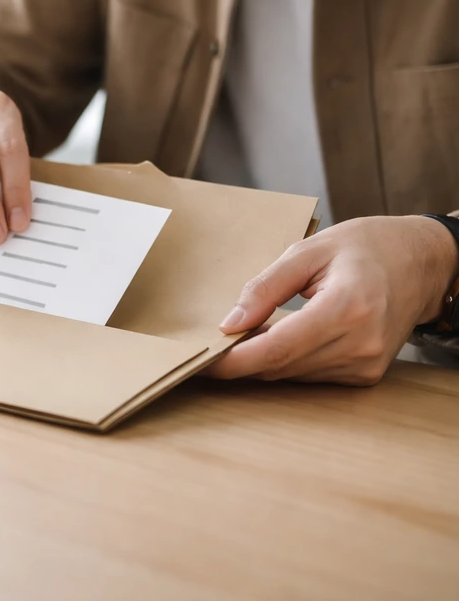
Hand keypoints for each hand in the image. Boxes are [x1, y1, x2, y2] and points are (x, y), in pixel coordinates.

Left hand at [205, 215, 458, 384]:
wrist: (422, 262)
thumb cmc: (366, 247)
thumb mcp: (308, 251)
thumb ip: (265, 287)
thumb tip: (229, 324)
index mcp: (347, 308)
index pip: (277, 349)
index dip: (233, 361)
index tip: (201, 361)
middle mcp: (361, 344)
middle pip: (280, 366)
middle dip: (240, 359)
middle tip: (209, 343)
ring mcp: (366, 365)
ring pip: (292, 375)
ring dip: (262, 360)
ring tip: (243, 333)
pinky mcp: (366, 375)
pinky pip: (310, 375)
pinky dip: (286, 360)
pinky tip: (275, 338)